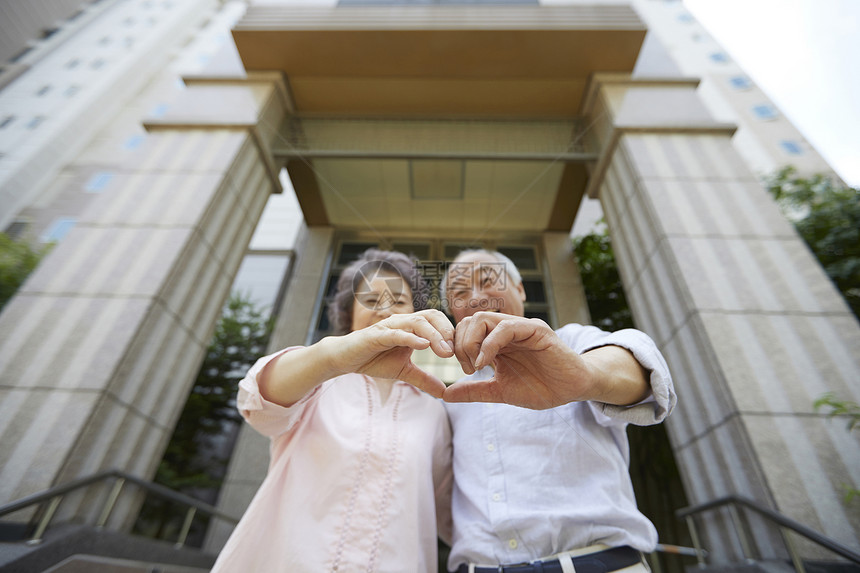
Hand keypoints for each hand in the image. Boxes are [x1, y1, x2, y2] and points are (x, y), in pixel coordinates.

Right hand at [337, 309, 454, 397]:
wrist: (346, 359)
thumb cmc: (374, 360)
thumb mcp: (404, 371)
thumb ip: (424, 379)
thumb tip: (444, 393)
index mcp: (412, 327)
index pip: (438, 320)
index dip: (451, 333)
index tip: (461, 353)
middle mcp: (403, 322)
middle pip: (432, 316)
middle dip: (447, 332)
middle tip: (455, 353)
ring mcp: (390, 326)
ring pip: (417, 322)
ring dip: (434, 336)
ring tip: (445, 352)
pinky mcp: (376, 335)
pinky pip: (397, 333)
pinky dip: (411, 337)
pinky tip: (423, 346)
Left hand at [443, 312, 595, 408]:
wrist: (572, 390)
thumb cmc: (541, 388)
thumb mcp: (500, 391)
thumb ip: (474, 391)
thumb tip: (445, 395)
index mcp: (496, 341)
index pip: (465, 330)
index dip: (457, 348)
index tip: (466, 372)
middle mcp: (506, 330)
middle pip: (469, 321)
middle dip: (461, 345)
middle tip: (470, 370)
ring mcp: (520, 327)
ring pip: (483, 319)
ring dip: (472, 342)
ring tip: (478, 366)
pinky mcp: (535, 329)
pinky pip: (506, 327)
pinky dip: (490, 343)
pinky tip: (487, 362)